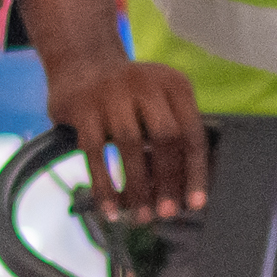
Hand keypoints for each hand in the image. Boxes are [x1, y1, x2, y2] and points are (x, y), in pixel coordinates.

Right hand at [15, 0, 209, 217]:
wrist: (80, 62)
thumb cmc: (127, 95)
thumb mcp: (157, 101)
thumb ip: (173, 133)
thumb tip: (183, 190)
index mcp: (173, 84)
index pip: (192, 133)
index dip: (195, 172)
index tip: (195, 203)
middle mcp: (145, 84)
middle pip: (166, 137)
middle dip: (168, 180)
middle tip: (166, 212)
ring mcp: (111, 93)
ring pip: (131, 145)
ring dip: (138, 186)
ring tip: (141, 215)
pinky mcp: (82, 107)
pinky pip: (95, 152)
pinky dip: (105, 186)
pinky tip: (111, 208)